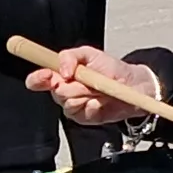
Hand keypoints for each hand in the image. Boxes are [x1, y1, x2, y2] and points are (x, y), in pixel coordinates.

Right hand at [24, 47, 158, 124]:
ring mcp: (73, 106)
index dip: (38, 78)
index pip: (38, 80)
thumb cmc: (111, 68)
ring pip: (69, 103)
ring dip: (86, 94)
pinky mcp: (84, 118)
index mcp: (61, 75)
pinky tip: (101, 101)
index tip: (47, 75)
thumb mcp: (90, 54)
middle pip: (56, 92)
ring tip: (98, 89)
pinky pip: (82, 113)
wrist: (134, 85)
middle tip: (89, 80)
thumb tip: (61, 70)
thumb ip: (70, 56)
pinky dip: (93, 105)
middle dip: (74, 85)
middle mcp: (64, 91)